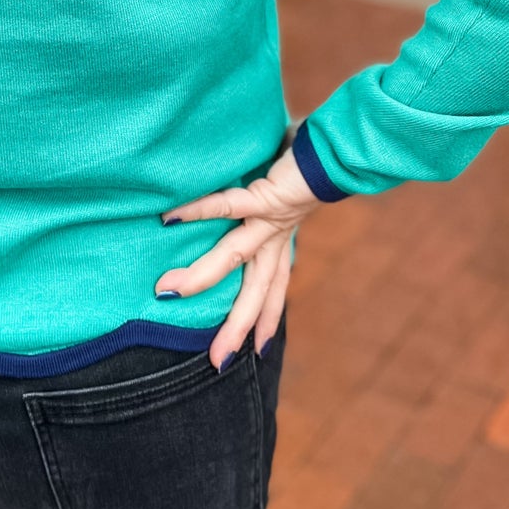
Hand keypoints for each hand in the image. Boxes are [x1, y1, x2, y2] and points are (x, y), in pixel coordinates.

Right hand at [155, 148, 320, 370]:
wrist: (339, 147)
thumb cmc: (313, 158)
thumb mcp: (290, 182)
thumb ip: (273, 184)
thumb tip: (264, 176)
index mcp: (284, 238)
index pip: (275, 288)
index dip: (267, 319)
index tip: (258, 351)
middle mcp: (276, 237)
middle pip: (255, 291)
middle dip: (235, 326)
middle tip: (215, 361)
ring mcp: (270, 220)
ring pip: (234, 257)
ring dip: (204, 277)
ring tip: (170, 292)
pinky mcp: (264, 196)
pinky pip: (227, 204)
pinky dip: (199, 211)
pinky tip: (170, 219)